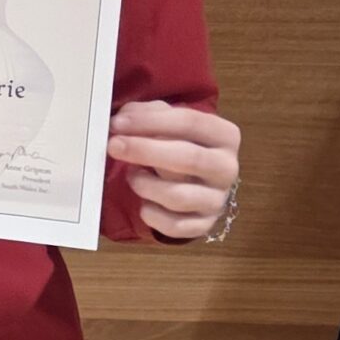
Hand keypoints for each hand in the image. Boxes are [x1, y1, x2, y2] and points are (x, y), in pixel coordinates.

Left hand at [107, 100, 240, 239]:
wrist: (195, 180)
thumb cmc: (178, 142)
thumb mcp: (167, 120)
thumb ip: (146, 113)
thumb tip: (124, 121)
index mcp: (224, 135)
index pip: (190, 122)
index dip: (150, 121)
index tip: (118, 124)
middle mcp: (227, 168)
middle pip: (189, 158)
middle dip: (145, 151)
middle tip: (113, 146)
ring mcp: (218, 200)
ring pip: (178, 196)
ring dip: (145, 184)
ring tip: (133, 175)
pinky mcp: (204, 225)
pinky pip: (174, 225)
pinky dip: (151, 214)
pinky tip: (143, 202)